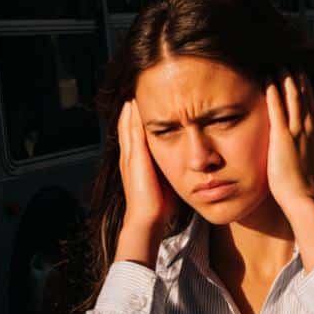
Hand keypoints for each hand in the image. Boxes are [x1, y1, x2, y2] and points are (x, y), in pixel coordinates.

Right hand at [116, 100, 175, 265]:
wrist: (147, 220)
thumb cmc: (159, 205)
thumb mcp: (165, 180)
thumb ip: (171, 168)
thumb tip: (188, 162)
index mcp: (136, 163)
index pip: (134, 135)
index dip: (136, 121)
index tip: (143, 105)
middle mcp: (129, 158)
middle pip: (126, 128)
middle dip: (131, 112)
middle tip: (135, 93)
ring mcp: (129, 158)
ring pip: (126, 128)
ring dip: (129, 112)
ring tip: (133, 95)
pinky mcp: (134, 159)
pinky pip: (131, 134)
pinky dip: (132, 120)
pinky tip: (134, 107)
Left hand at [265, 73, 313, 212]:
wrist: (303, 196)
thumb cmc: (302, 182)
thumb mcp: (307, 156)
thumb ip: (304, 143)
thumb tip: (296, 139)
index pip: (311, 101)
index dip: (305, 86)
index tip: (299, 73)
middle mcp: (310, 126)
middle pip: (304, 94)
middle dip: (297, 77)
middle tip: (289, 62)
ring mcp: (298, 130)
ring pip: (293, 96)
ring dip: (286, 78)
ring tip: (279, 65)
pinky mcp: (283, 137)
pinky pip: (277, 108)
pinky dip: (273, 91)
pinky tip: (268, 79)